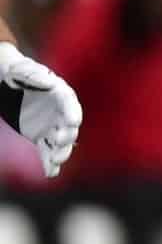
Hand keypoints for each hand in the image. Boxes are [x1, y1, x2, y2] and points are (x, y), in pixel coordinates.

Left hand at [0, 43, 81, 178]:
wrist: (7, 82)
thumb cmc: (16, 72)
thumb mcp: (22, 70)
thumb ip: (34, 75)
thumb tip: (50, 83)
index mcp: (60, 94)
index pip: (70, 104)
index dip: (72, 113)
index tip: (72, 122)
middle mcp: (60, 112)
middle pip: (68, 127)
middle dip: (66, 136)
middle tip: (60, 141)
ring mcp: (52, 126)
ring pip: (61, 143)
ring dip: (61, 152)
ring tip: (56, 161)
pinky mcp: (41, 137)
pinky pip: (47, 151)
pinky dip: (49, 163)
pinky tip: (50, 173)